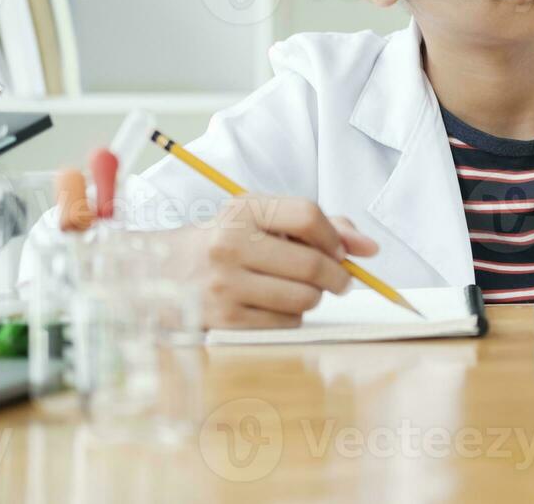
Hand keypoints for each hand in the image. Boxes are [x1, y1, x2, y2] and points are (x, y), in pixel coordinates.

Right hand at [166, 196, 378, 328]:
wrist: (163, 274)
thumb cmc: (227, 242)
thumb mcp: (262, 220)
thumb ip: (320, 226)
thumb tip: (370, 249)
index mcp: (242, 210)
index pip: (307, 215)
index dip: (335, 237)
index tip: (341, 251)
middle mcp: (230, 245)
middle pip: (312, 265)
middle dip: (337, 276)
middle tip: (338, 279)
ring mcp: (225, 285)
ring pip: (304, 299)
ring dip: (313, 298)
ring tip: (297, 289)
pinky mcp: (225, 320)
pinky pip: (286, 323)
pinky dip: (291, 316)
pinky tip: (273, 304)